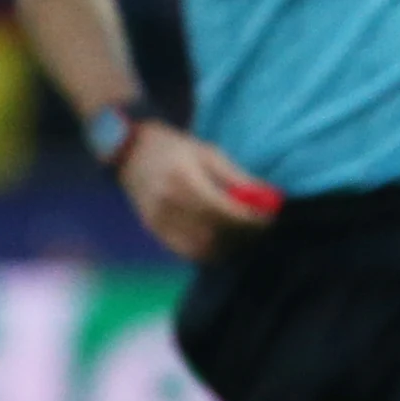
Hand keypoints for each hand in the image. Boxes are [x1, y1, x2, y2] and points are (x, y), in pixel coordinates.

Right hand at [117, 124, 280, 260]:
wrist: (130, 152)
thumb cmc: (175, 148)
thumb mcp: (210, 153)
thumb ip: (238, 179)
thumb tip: (270, 199)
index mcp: (185, 179)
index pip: (224, 211)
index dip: (251, 221)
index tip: (269, 220)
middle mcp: (169, 203)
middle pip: (215, 233)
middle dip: (243, 235)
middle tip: (260, 231)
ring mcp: (158, 220)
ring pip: (201, 248)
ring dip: (227, 247)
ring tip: (243, 237)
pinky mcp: (153, 229)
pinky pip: (186, 251)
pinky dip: (208, 252)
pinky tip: (220, 243)